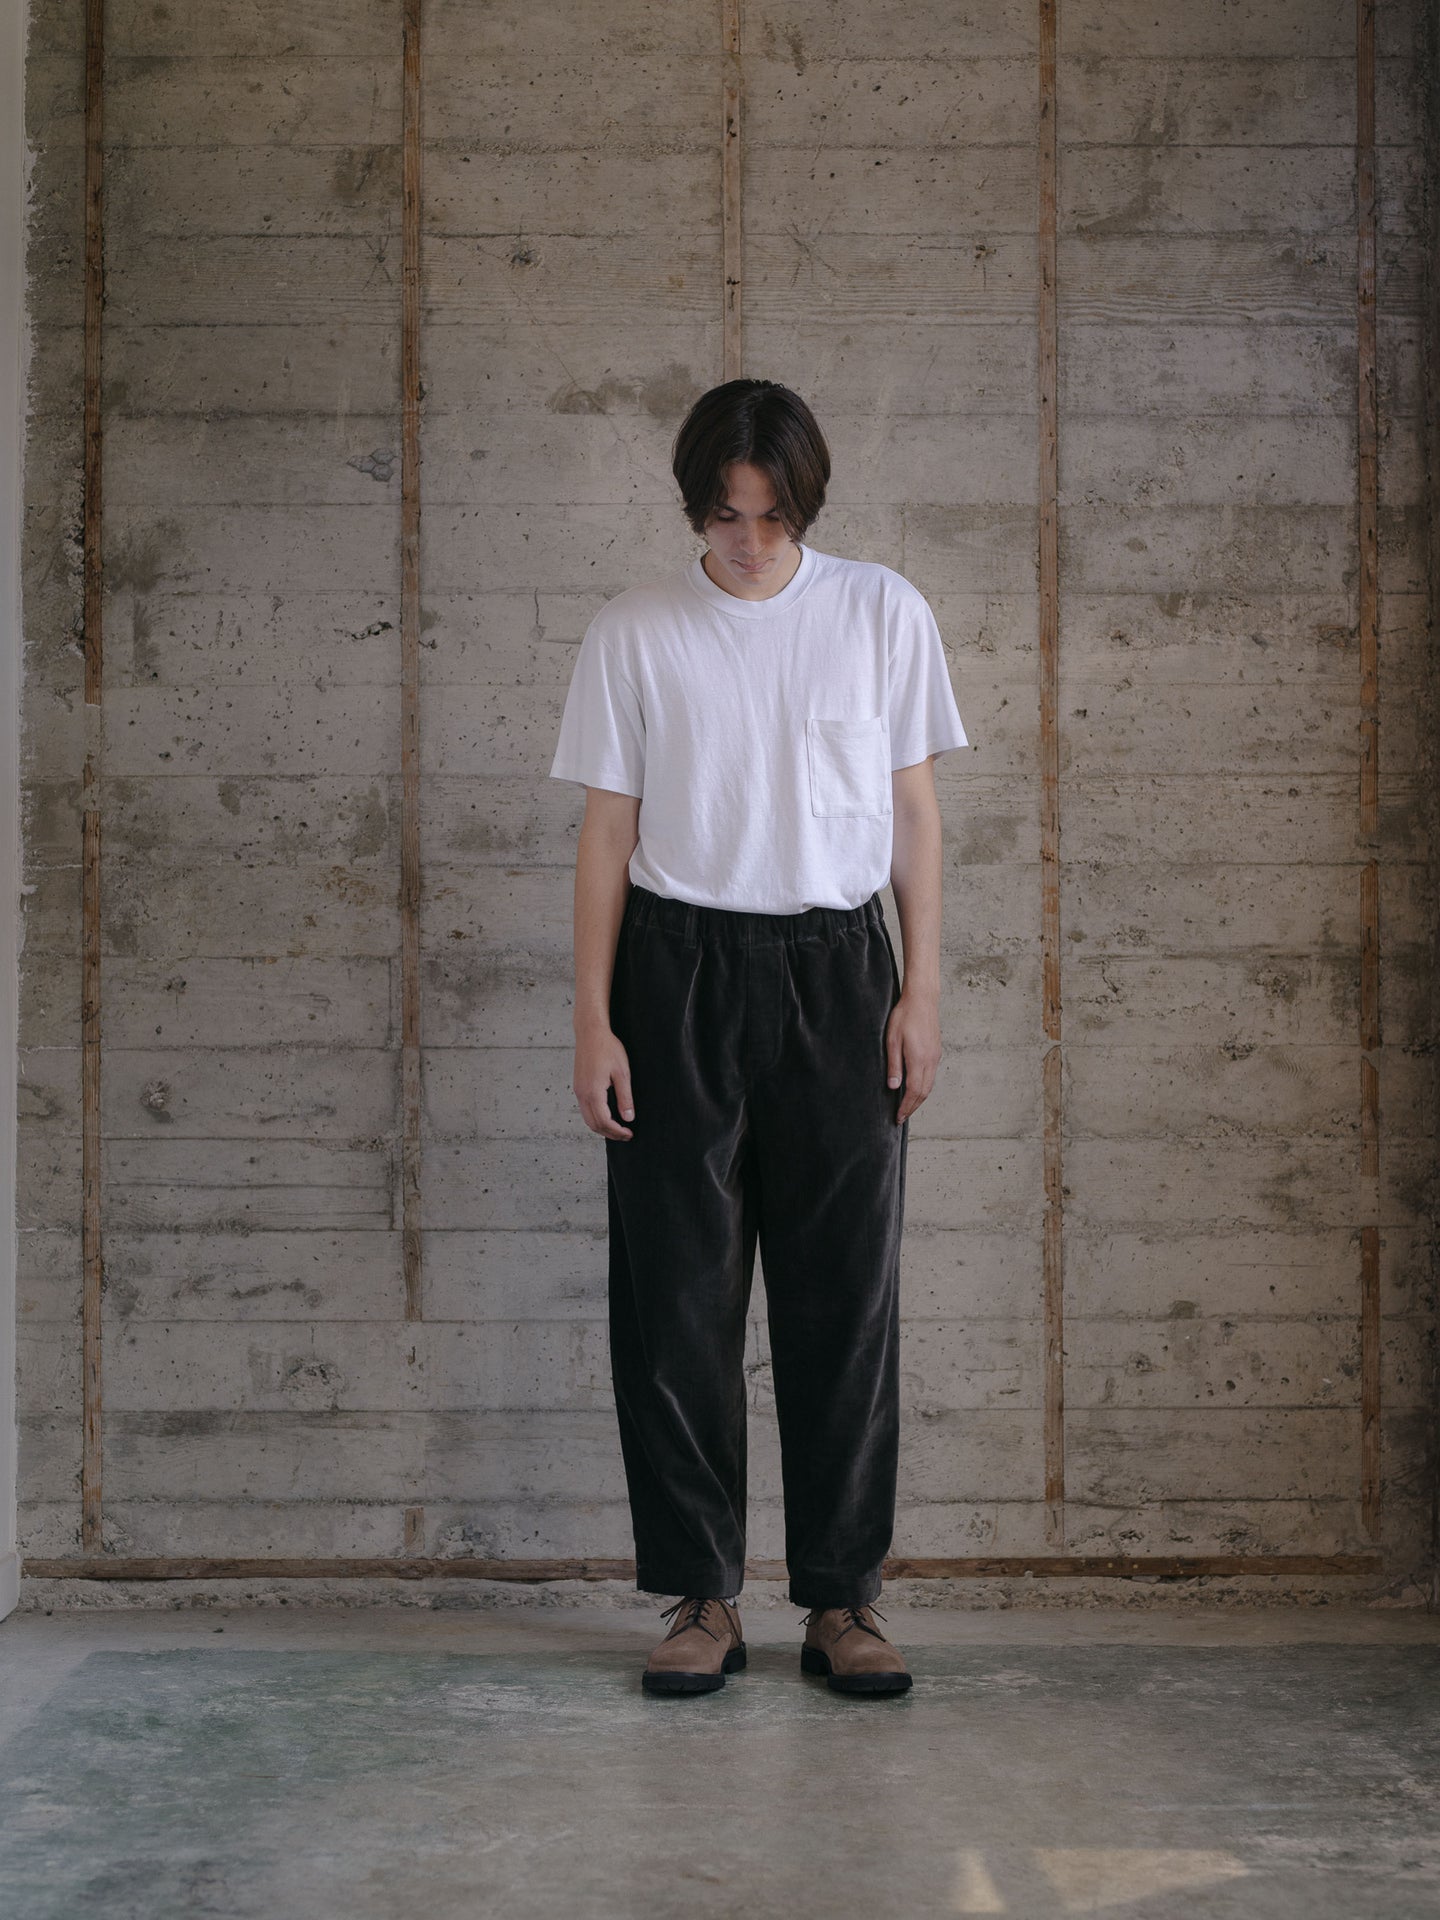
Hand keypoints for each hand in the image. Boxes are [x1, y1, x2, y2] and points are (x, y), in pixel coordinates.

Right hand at [574, 1025, 636, 1139]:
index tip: (630, 1134)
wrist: (590, 1032)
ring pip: (588, 1118)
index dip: (617, 1131)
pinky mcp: (578, 1086)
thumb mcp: (622, 1073)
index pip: (604, 1122)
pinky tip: (608, 1115)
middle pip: (594, 1124)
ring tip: (618, 1128)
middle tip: (626, 1135)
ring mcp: (578, 1090)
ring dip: (602, 1127)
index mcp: (593, 1092)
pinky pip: (585, 1109)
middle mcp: (582, 1094)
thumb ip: (625, 1097)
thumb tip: (628, 1117)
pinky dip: (596, 1117)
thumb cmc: (608, 1048)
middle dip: (610, 1133)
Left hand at [884, 990, 940, 1123]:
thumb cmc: (904, 1016)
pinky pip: (931, 1076)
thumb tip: (894, 1087)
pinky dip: (923, 1087)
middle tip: (901, 1116)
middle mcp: (930, 1061)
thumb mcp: (892, 1040)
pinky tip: (915, 1087)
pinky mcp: (936, 1051)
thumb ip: (894, 1065)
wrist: (922, 999)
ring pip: (929, 1085)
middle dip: (912, 1107)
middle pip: (923, 1092)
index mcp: (918, 1060)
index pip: (913, 1091)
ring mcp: (935, 1056)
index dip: (906, 1107)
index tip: (898, 1117)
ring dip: (919, 1098)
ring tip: (908, 1106)